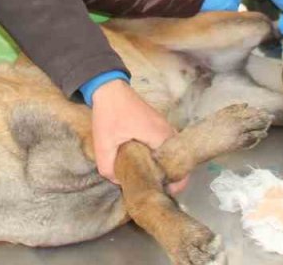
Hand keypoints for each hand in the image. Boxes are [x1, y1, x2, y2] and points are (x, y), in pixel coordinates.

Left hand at [90, 80, 187, 194]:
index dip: (173, 186)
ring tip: (146, 179)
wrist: (109, 88)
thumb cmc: (110, 114)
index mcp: (161, 138)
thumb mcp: (104, 143)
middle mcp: (169, 133)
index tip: (159, 194)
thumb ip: (109, 167)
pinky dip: (157, 157)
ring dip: (161, 168)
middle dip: (166, 179)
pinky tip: (143, 164)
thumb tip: (119, 181)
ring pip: (170, 156)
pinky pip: (164, 147)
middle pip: (176, 163)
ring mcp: (166, 128)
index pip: (178, 169)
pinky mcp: (158, 126)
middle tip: (149, 188)